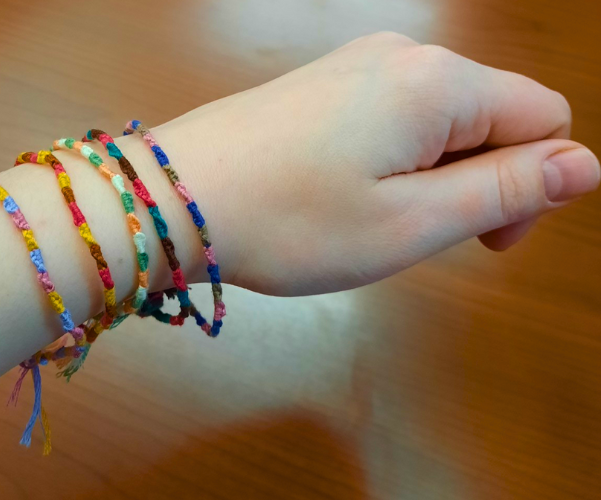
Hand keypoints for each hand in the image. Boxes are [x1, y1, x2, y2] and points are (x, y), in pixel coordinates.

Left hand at [155, 32, 599, 295]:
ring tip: (369, 218)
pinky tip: (343, 193)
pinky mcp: (325, 82)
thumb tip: (583, 163)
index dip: (530, 187)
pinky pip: (394, 117)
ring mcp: (357, 64)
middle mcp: (403, 55)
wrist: (175, 198)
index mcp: (439, 82)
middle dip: (476, 182)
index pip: (543, 119)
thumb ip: (506, 189)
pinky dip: (391, 161)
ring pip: (441, 122)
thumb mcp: (411, 222)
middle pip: (493, 116)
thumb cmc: (292, 221)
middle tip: (412, 236)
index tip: (479, 242)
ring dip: (430, 177)